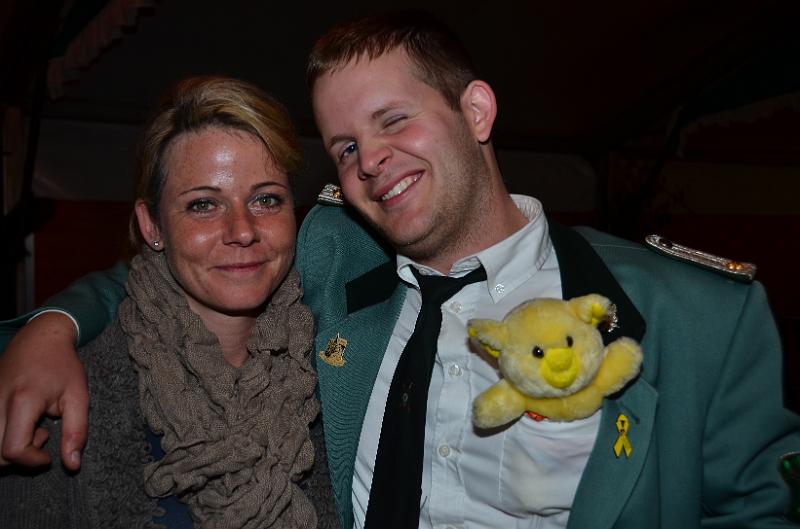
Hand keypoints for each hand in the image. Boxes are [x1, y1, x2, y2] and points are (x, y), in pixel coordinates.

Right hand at [0, 312, 87, 469]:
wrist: (40, 338)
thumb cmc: (62, 364)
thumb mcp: (78, 395)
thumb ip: (77, 431)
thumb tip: (72, 465)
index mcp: (22, 401)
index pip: (12, 449)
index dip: (32, 461)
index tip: (50, 454)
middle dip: (18, 459)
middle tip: (43, 437)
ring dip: (8, 449)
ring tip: (33, 430)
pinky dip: (2, 437)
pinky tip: (21, 423)